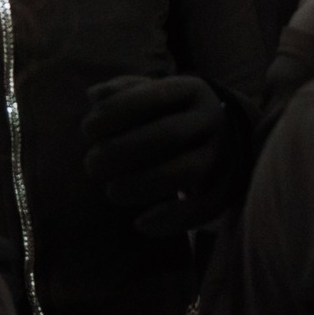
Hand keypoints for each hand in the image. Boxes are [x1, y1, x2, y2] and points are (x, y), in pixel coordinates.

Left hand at [82, 74, 248, 237]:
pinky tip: (140, 224)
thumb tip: (95, 95)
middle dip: (125, 150)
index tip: (87, 129)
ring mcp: (222, 155)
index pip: (157, 94)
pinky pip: (205, 207)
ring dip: (145, 184)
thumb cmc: (168, 114)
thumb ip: (122, 93)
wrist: (220, 136)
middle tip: (91, 165)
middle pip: (171, 134)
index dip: (119, 110)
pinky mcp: (225, 188)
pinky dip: (173, 219)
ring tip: (112, 191)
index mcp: (192, 90)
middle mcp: (212, 119)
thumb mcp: (152, 94)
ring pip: (189, 171)